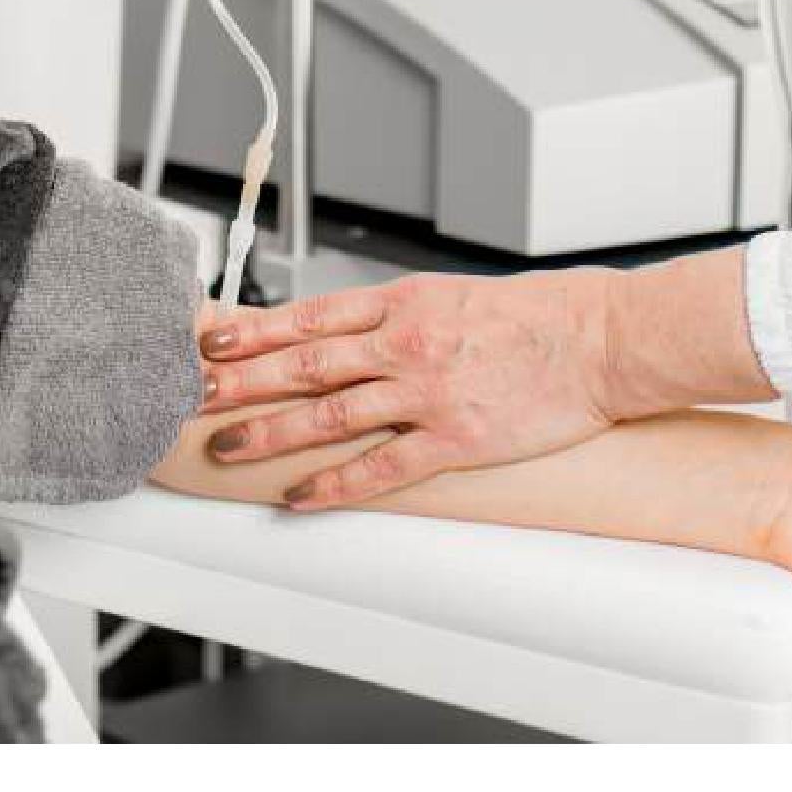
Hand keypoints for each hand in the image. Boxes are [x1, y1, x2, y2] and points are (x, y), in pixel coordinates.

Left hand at [195, 268, 626, 508]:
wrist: (599, 340)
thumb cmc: (536, 315)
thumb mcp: (454, 295)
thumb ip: (398, 315)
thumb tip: (346, 330)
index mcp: (403, 301)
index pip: (308, 316)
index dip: (252, 330)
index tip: (209, 340)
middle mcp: (404, 343)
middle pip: (302, 363)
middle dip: (240, 380)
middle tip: (192, 395)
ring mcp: (426, 393)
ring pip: (328, 414)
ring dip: (270, 431)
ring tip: (227, 447)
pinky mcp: (454, 439)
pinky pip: (380, 467)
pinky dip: (334, 484)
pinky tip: (299, 496)